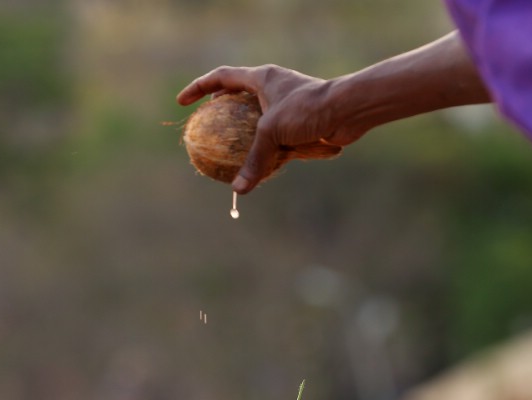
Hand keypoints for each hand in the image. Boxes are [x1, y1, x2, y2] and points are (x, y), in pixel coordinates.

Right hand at [178, 65, 361, 193]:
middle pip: (239, 97)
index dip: (199, 88)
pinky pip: (278, 139)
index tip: (182, 102)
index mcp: (261, 79)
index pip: (222, 78)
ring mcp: (287, 107)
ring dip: (245, 135)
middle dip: (221, 111)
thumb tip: (239, 190)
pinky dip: (268, 152)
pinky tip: (259, 169)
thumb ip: (254, 159)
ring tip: (230, 153)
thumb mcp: (273, 132)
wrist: (348, 111)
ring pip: (259, 121)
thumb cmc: (308, 109)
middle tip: (206, 128)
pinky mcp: (301, 124)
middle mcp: (273, 89)